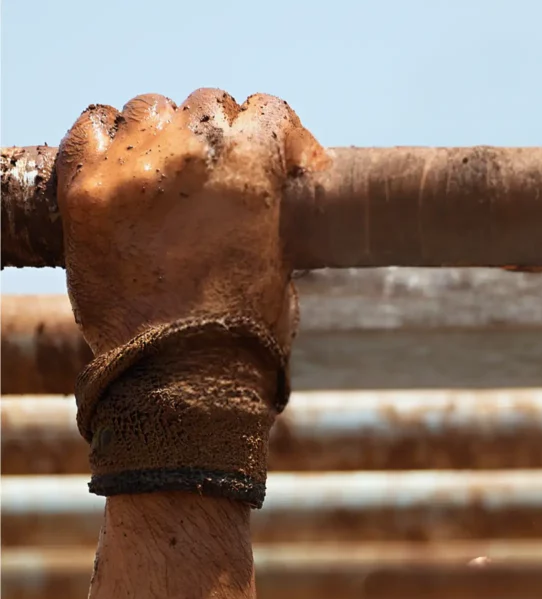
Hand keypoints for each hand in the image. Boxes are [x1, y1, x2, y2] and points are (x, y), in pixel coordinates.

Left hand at [56, 89, 327, 354]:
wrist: (182, 379)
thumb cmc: (243, 332)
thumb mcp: (280, 262)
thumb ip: (268, 211)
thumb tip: (262, 194)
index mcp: (250, 176)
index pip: (267, 111)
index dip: (281, 133)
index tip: (285, 160)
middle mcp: (191, 160)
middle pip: (208, 106)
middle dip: (223, 135)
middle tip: (220, 172)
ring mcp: (132, 171)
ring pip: (151, 110)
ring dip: (167, 135)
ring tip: (169, 171)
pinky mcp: (84, 192)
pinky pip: (92, 124)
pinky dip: (109, 136)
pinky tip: (123, 164)